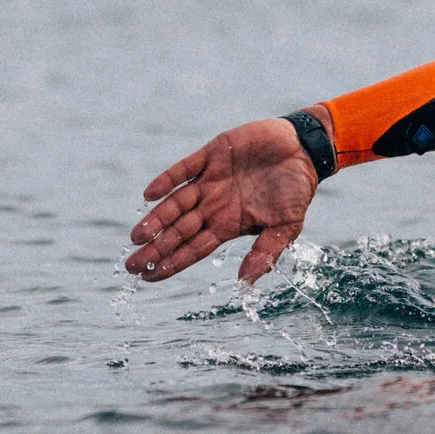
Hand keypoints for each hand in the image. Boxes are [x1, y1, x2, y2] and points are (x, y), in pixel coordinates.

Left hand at [128, 116, 320, 282]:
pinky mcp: (212, 155)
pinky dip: (166, 180)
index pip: (193, 248)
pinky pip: (183, 169)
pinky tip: (149, 194)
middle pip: (178, 230)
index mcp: (228, 225)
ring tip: (136, 236)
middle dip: (155, 248)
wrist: (304, 150)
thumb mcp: (287, 227)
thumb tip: (245, 283)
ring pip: (175, 203)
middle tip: (130, 265)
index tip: (148, 277)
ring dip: (156, 219)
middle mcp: (213, 205)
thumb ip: (265, 253)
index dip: (171, 263)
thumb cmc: (297, 191)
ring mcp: (211, 180)